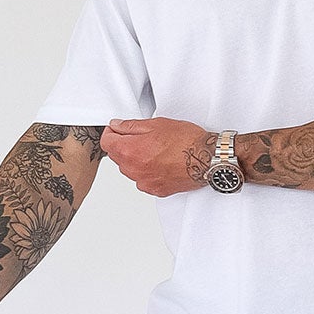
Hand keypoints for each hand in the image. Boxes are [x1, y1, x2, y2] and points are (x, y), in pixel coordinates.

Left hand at [99, 118, 213, 195]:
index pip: (106, 142)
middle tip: (142, 137)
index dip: (112, 133)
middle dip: (124, 145)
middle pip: (117, 157)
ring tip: (155, 150)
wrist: (207, 160)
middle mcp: (134, 170)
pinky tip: (161, 162)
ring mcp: (144, 182)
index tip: (119, 129)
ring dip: (135, 159)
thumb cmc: (186, 141)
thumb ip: (131, 126)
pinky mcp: (155, 190)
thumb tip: (116, 127)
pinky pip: (143, 180)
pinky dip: (147, 171)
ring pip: (130, 169)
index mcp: (131, 151)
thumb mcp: (156, 124)